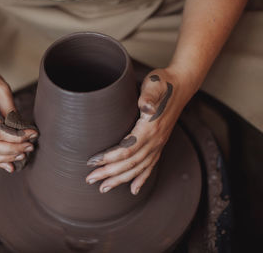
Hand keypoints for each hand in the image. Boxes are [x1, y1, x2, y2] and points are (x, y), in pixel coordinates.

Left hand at [85, 68, 188, 194]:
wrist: (182, 84)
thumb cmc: (163, 82)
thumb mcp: (154, 84)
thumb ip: (150, 96)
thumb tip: (145, 106)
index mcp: (150, 128)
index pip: (126, 149)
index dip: (109, 158)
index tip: (91, 162)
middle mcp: (155, 140)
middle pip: (129, 164)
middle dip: (109, 174)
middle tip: (90, 180)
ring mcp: (158, 144)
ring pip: (138, 168)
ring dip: (120, 180)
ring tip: (104, 188)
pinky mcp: (159, 144)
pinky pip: (150, 166)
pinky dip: (141, 179)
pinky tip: (134, 189)